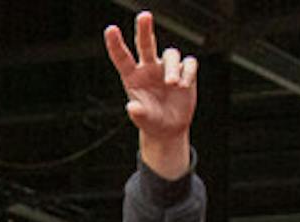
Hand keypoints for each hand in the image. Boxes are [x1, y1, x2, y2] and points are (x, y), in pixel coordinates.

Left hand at [104, 10, 196, 180]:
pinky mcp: (185, 71)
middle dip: (145, 29)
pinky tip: (183, 85)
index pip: (122, 58)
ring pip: (171, 54)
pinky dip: (187, 72)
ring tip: (172, 84)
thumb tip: (131, 107)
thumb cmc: (151, 121)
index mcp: (133, 77)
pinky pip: (188, 63)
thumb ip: (138, 114)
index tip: (110, 29)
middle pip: (146, 44)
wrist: (169, 128)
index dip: (116, 44)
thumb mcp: (143, 120)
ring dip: (172, 67)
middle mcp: (149, 68)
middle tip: (144, 16)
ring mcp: (167, 68)